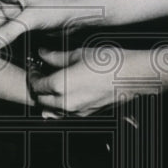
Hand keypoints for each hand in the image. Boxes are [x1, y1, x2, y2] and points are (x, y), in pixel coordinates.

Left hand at [30, 46, 146, 115]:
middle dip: (39, 88)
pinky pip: (67, 111)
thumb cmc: (110, 62)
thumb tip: (43, 53)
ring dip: (50, 97)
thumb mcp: (80, 53)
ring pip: (53, 108)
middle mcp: (66, 102)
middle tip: (42, 74)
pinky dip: (63, 103)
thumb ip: (56, 56)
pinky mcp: (88, 114)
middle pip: (41, 99)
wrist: (133, 75)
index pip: (36, 85)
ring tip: (56, 81)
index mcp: (60, 85)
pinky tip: (70, 89)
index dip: (33, 75)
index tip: (35, 67)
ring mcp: (77, 111)